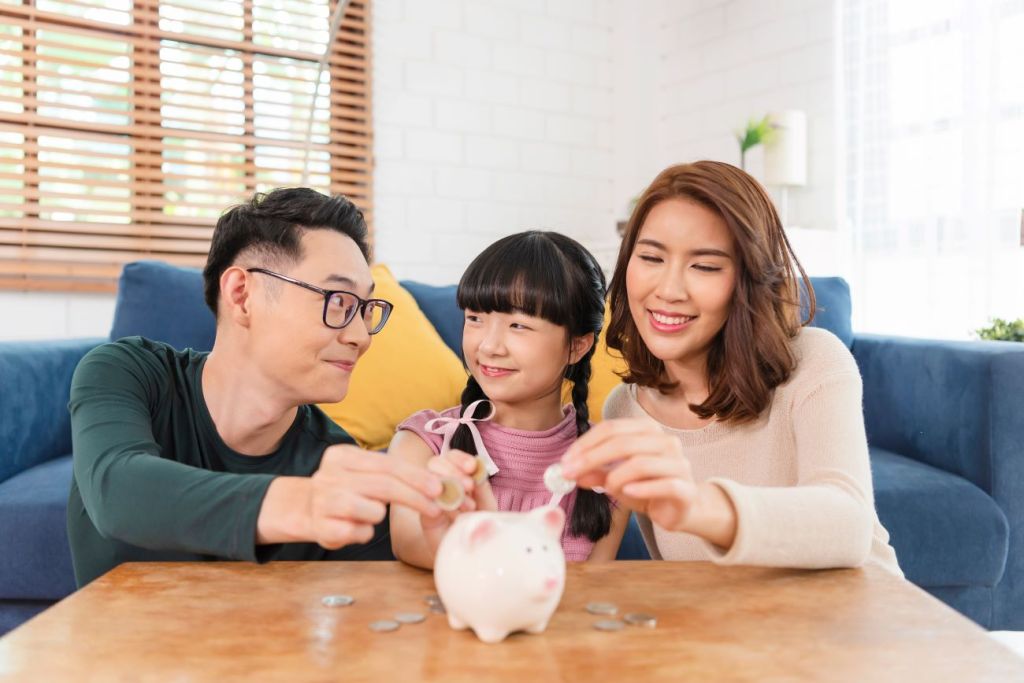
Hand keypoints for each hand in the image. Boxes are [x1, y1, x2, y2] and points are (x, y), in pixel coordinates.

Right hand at [308, 444, 443, 549]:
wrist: (306, 510)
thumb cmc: (347, 490)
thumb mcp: (364, 473)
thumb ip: (392, 473)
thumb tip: (436, 483)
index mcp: (342, 455)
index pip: (388, 464)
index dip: (416, 476)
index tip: (438, 487)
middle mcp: (329, 475)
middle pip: (384, 485)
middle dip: (415, 497)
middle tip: (436, 507)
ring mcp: (322, 502)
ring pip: (374, 511)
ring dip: (379, 515)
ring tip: (367, 514)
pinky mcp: (322, 527)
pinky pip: (360, 533)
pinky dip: (364, 532)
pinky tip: (353, 528)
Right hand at [420, 449, 497, 551]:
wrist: (473, 555)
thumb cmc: (480, 528)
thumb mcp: (487, 506)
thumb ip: (482, 488)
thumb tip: (477, 470)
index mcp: (458, 477)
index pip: (452, 457)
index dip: (460, 457)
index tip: (471, 466)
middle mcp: (442, 484)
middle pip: (436, 463)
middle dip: (453, 471)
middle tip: (469, 487)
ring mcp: (431, 498)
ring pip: (427, 478)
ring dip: (447, 487)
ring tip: (466, 506)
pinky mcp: (424, 515)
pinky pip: (423, 500)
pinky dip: (438, 502)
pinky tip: (452, 513)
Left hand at [560, 418, 699, 532]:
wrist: (681, 508)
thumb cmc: (647, 487)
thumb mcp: (616, 479)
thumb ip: (595, 473)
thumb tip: (570, 473)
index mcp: (647, 430)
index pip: (611, 428)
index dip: (585, 444)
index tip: (565, 461)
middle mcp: (665, 441)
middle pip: (623, 443)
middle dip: (592, 458)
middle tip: (570, 474)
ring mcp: (679, 464)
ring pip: (641, 463)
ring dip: (616, 477)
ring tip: (607, 488)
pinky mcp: (685, 488)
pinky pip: (663, 484)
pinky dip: (642, 489)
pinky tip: (627, 493)